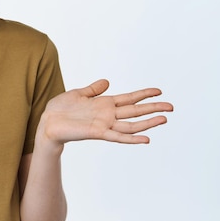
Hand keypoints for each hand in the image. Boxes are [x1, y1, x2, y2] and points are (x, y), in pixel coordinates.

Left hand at [38, 79, 172, 145]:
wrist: (48, 122)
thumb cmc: (60, 109)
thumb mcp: (78, 93)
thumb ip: (93, 89)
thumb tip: (107, 81)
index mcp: (104, 104)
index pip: (129, 98)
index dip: (143, 94)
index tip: (159, 91)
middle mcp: (108, 114)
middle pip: (135, 111)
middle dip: (153, 108)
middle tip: (171, 106)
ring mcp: (104, 124)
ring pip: (131, 125)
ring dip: (148, 123)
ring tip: (164, 119)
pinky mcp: (97, 132)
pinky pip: (118, 136)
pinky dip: (132, 138)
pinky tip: (146, 138)